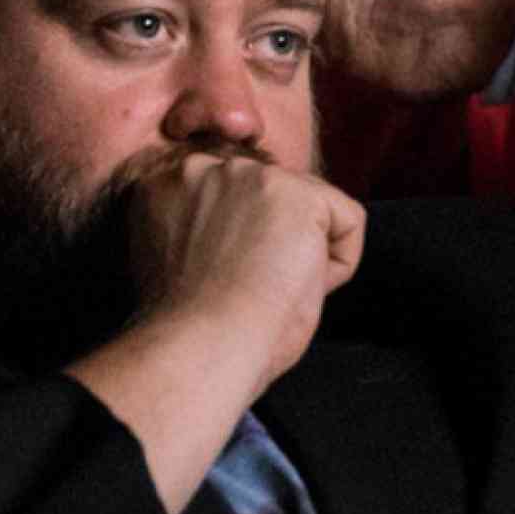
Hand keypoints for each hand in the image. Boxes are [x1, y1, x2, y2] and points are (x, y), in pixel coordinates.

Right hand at [125, 150, 365, 387]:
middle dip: (273, 245)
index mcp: (166, 185)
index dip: (240, 248)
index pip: (233, 199)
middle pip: (274, 199)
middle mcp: (203, 167)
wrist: (200, 346)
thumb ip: (205, 225)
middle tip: (246, 291)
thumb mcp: (178, 256)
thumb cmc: (187, 328)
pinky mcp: (298, 194)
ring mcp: (252, 175)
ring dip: (303, 256)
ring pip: (312, 210)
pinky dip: (339, 266)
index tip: (222, 284)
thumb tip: (257, 227)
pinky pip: (348, 221)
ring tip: (267, 292)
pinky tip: (300, 288)